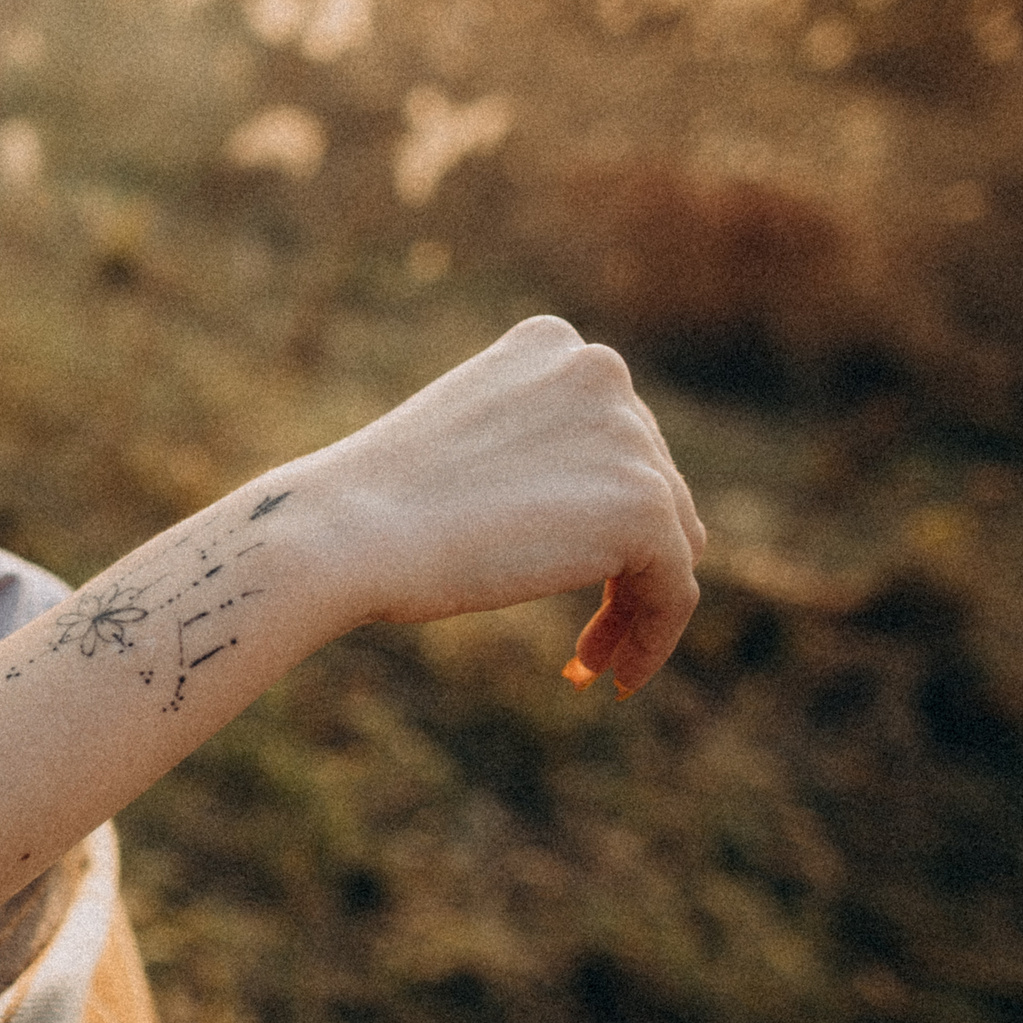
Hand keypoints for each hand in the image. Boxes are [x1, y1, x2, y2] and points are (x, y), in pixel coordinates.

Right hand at [311, 316, 704, 691]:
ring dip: (634, 603)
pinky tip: (612, 678)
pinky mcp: (644, 507)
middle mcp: (600, 371)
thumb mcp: (464, 448)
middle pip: (651, 486)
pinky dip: (651, 637)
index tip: (559, 565)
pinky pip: (675, 589)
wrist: (347, 530)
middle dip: (619, 563)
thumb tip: (595, 509)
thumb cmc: (374, 504)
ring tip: (589, 663)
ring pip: (670, 541)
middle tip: (579, 638)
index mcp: (549, 344)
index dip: (594, 511)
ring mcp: (629, 437)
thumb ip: (535, 454)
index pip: (610, 437)